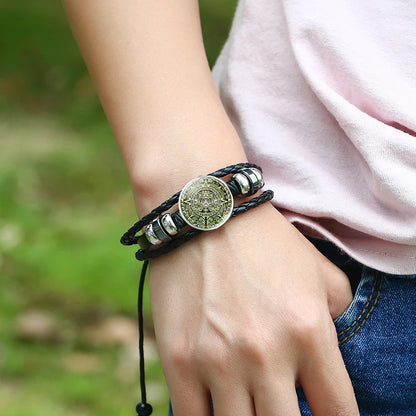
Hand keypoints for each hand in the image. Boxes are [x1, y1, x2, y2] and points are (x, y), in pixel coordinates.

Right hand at [149, 202, 358, 415]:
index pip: (339, 414)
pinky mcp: (178, 361)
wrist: (202, 213)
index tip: (321, 413)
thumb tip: (331, 356)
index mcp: (308, 331)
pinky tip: (216, 402)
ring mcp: (217, 361)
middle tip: (280, 403)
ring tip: (248, 399)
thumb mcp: (317, 269)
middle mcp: (265, 354)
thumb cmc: (263, 240)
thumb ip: (340, 315)